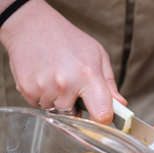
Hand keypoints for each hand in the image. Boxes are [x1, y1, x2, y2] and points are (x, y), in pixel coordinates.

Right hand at [0, 0, 125, 122]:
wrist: (31, 25)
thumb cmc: (69, 40)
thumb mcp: (98, 56)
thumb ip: (109, 85)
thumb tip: (120, 105)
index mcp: (88, 75)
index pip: (101, 114)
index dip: (104, 120)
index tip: (103, 117)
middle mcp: (65, 83)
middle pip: (76, 116)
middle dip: (78, 107)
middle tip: (75, 87)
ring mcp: (44, 87)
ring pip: (58, 112)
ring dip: (60, 102)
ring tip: (58, 79)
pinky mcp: (27, 89)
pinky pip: (41, 106)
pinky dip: (45, 97)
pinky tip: (45, 79)